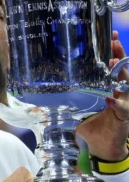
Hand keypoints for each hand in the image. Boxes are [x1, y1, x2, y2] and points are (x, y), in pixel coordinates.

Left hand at [76, 31, 128, 160]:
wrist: (105, 146)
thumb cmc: (97, 124)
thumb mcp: (88, 103)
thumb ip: (80, 91)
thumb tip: (59, 78)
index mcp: (116, 88)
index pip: (118, 66)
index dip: (117, 51)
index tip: (112, 35)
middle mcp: (124, 94)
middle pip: (125, 71)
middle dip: (121, 55)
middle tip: (114, 42)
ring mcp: (127, 105)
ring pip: (128, 85)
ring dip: (122, 73)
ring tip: (114, 62)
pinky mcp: (125, 118)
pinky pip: (122, 109)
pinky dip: (116, 104)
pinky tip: (109, 99)